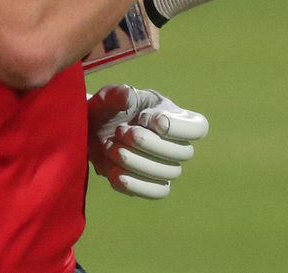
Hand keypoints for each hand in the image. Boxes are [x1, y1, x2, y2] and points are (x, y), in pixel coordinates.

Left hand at [86, 84, 209, 199]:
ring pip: (169, 173)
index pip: (198, 127)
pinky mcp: (148, 183)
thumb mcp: (107, 97)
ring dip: (139, 162)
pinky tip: (114, 174)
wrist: (88, 131)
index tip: (151, 121)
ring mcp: (162, 165)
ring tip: (112, 149)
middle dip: (151, 143)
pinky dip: (136, 185)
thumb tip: (129, 96)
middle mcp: (173, 142)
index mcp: (172, 115)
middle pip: (184, 153)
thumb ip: (117, 94)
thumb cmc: (105, 110)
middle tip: (120, 132)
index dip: (179, 128)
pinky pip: (157, 192)